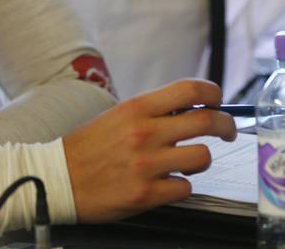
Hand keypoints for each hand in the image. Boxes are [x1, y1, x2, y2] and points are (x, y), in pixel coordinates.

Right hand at [62, 78, 236, 222]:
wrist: (57, 178)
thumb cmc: (88, 147)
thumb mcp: (118, 115)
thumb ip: (152, 111)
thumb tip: (189, 108)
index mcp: (137, 108)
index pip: (190, 90)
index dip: (213, 93)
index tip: (218, 101)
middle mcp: (145, 133)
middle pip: (206, 121)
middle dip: (226, 125)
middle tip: (227, 131)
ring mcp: (147, 165)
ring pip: (202, 157)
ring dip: (202, 159)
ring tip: (189, 161)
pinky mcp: (145, 194)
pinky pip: (185, 188)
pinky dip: (181, 185)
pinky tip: (168, 182)